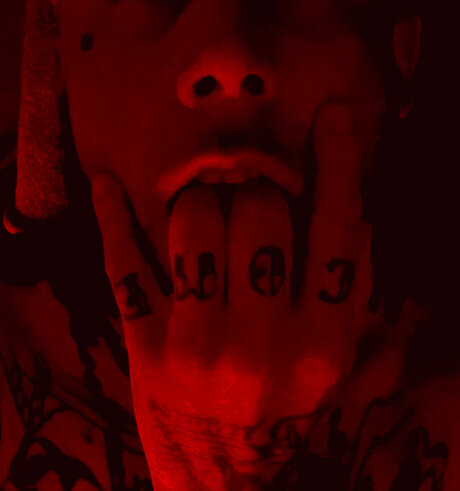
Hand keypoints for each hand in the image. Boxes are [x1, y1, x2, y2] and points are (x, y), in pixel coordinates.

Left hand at [91, 101, 409, 488]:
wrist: (225, 480)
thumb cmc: (286, 416)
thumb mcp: (339, 366)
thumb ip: (353, 295)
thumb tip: (351, 215)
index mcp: (321, 344)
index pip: (338, 233)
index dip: (338, 166)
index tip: (332, 114)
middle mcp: (261, 343)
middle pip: (258, 213)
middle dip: (255, 194)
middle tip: (249, 204)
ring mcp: (195, 346)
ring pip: (193, 223)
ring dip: (199, 205)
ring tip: (205, 221)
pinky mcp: (145, 351)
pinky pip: (125, 267)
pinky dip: (113, 219)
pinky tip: (106, 185)